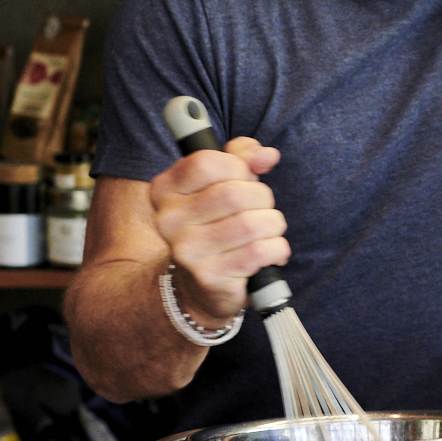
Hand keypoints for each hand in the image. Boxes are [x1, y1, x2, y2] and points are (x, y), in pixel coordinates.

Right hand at [149, 138, 289, 325]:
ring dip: (273, 224)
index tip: (244, 178)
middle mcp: (168, 220)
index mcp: (165, 190)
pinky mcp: (209, 277)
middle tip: (261, 209)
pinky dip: (277, 248)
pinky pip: (260, 252)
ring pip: (252, 223)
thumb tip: (267, 155)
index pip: (206, 163)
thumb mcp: (222, 181)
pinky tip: (269, 253)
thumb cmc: (216, 223)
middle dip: (262, 198)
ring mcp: (186, 251)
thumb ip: (242, 157)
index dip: (237, 167)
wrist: (200, 285)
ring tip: (267, 231)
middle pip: (234, 194)